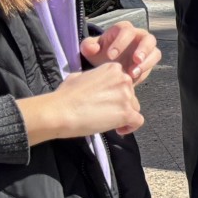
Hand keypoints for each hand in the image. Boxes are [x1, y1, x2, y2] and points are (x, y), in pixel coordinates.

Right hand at [18, 64, 142, 142]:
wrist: (59, 111)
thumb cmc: (65, 95)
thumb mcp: (79, 77)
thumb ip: (95, 78)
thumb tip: (96, 84)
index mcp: (113, 68)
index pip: (123, 82)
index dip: (115, 93)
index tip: (105, 101)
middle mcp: (123, 79)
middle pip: (130, 95)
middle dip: (120, 104)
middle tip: (104, 113)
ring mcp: (126, 96)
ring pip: (134, 108)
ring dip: (124, 115)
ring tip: (108, 122)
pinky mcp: (126, 113)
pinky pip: (137, 121)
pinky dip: (130, 127)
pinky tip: (118, 129)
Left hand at [80, 20, 159, 84]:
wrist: (109, 64)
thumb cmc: (100, 53)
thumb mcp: (91, 50)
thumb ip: (88, 47)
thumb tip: (92, 48)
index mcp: (123, 29)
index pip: (125, 30)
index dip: (120, 42)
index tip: (111, 56)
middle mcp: (138, 35)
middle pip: (146, 37)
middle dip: (142, 49)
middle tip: (135, 59)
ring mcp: (147, 46)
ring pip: (153, 49)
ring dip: (146, 60)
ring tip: (134, 72)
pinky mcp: (151, 56)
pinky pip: (154, 60)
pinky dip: (146, 68)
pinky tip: (134, 76)